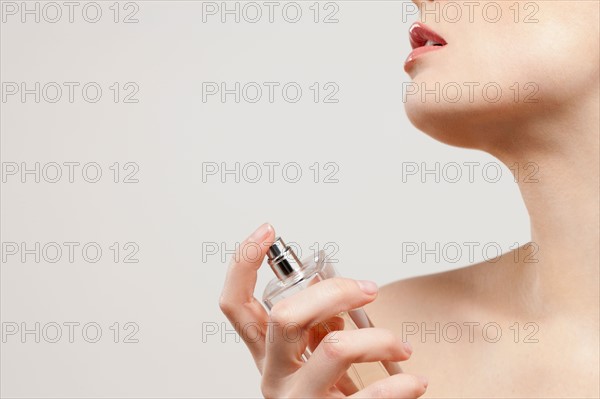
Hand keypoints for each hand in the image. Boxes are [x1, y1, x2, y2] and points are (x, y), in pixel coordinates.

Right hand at [219, 223, 427, 397]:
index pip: (235, 304)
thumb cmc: (327, 395)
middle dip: (333, 292)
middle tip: (367, 290)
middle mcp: (274, 376)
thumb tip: (336, 293)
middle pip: (285, 316)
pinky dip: (400, 385)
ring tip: (401, 346)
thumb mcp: (310, 357)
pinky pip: (370, 397)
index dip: (244, 262)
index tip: (267, 230)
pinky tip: (414, 382)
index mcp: (265, 354)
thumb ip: (315, 324)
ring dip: (378, 339)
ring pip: (334, 350)